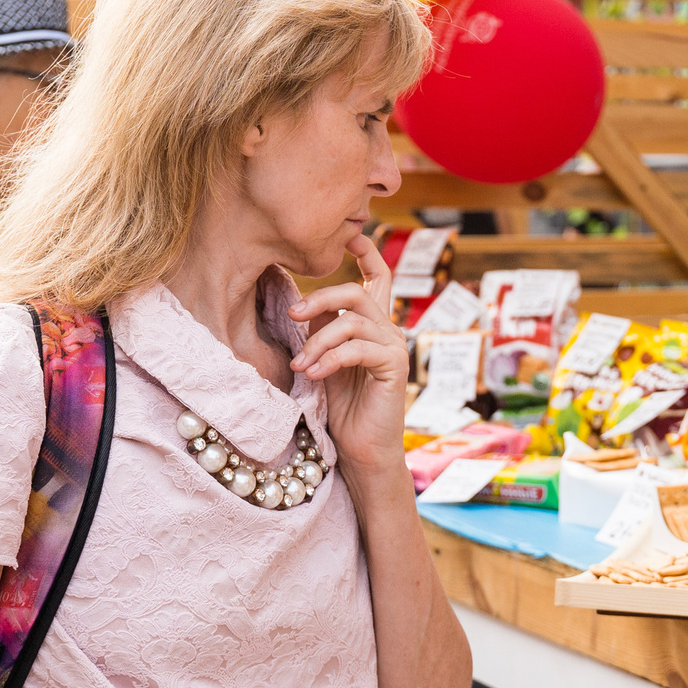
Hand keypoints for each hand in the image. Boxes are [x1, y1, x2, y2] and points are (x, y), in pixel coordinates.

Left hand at [288, 233, 411, 486]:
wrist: (361, 451)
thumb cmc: (340, 408)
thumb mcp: (323, 359)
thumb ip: (320, 330)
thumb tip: (298, 302)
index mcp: (373, 324)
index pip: (377, 276)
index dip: (365, 252)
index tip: (345, 236)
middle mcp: (388, 330)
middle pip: (357, 291)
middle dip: (321, 297)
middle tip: (292, 314)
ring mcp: (395, 346)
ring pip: (354, 320)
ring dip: (318, 340)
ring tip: (299, 364)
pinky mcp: (395, 366)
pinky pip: (359, 347)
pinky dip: (330, 358)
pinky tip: (312, 373)